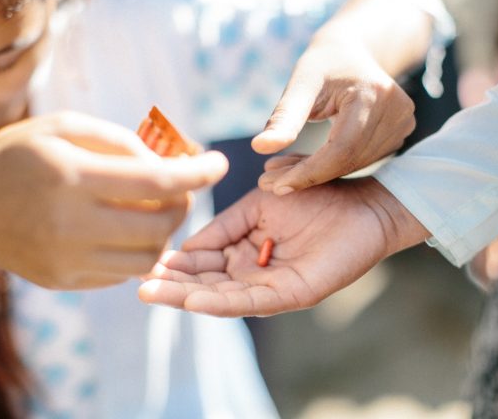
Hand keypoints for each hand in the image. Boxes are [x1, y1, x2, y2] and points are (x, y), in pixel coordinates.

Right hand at [0, 111, 227, 288]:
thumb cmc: (17, 157)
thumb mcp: (64, 128)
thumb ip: (121, 142)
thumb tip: (171, 161)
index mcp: (72, 177)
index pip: (156, 180)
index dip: (197, 172)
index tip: (220, 164)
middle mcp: (71, 225)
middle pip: (160, 224)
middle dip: (183, 203)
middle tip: (180, 187)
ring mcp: (67, 261)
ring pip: (148, 257)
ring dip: (164, 232)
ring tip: (154, 209)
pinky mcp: (65, 281)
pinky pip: (123, 273)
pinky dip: (136, 250)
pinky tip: (124, 229)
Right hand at [139, 178, 427, 315]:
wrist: (359, 201)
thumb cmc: (311, 196)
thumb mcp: (257, 203)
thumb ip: (224, 224)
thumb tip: (187, 245)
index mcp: (242, 250)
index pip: (201, 261)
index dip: (173, 263)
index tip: (141, 261)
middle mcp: (252, 272)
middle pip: (205, 284)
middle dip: (171, 286)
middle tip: (137, 287)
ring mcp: (271, 285)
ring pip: (221, 296)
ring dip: (185, 297)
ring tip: (152, 294)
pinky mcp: (291, 293)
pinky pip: (251, 300)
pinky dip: (220, 302)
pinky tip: (192, 301)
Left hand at [252, 43, 414, 195]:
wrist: (352, 51)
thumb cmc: (323, 64)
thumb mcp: (300, 84)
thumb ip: (284, 117)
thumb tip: (260, 147)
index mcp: (373, 94)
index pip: (340, 150)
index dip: (308, 173)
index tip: (276, 186)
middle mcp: (397, 111)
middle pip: (349, 161)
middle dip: (309, 177)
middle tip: (272, 182)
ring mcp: (404, 123)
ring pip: (355, 165)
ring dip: (319, 174)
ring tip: (284, 171)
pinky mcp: (402, 133)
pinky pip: (362, 160)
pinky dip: (333, 167)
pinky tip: (309, 163)